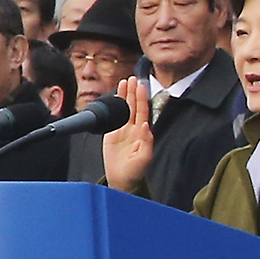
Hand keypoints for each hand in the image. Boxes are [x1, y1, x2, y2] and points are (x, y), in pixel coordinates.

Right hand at [103, 76, 152, 192]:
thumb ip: (146, 142)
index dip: (142, 99)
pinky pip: (114, 115)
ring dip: (126, 94)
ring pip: (125, 108)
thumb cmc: (135, 171)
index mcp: (143, 134)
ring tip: (125, 81)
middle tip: (133, 78)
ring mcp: (124, 130)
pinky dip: (116, 104)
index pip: (143, 112)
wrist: (122, 180)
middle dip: (134, 92)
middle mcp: (134, 129)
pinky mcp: (113, 133)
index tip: (141, 86)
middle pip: (135, 106)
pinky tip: (117, 94)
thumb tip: (146, 125)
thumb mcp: (144, 158)